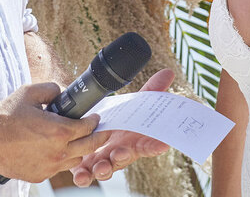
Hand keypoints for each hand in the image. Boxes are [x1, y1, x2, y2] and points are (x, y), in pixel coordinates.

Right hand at [0, 82, 108, 182]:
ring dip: (80, 149)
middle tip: (102, 131)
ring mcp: (49, 167)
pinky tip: (56, 151)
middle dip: (99, 137)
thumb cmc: (6, 117)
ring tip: (78, 141)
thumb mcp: (29, 92)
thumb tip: (63, 92)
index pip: (88, 127)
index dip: (95, 120)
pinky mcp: (39, 176)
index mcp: (59, 131)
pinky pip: (58, 169)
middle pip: (90, 146)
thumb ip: (51, 88)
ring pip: (75, 160)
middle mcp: (58, 152)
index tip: (96, 116)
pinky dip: (62, 160)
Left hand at [70, 68, 175, 186]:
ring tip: (100, 167)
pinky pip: (86, 175)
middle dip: (123, 157)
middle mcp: (120, 153)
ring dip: (104, 170)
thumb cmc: (119, 122)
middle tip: (121, 153)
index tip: (162, 145)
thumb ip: (150, 90)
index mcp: (134, 141)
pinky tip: (81, 175)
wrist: (94, 131)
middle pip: (124, 158)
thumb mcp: (133, 105)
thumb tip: (168, 72)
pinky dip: (84, 177)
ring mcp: (104, 161)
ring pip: (105, 169)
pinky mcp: (87, 167)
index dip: (154, 145)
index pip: (147, 144)